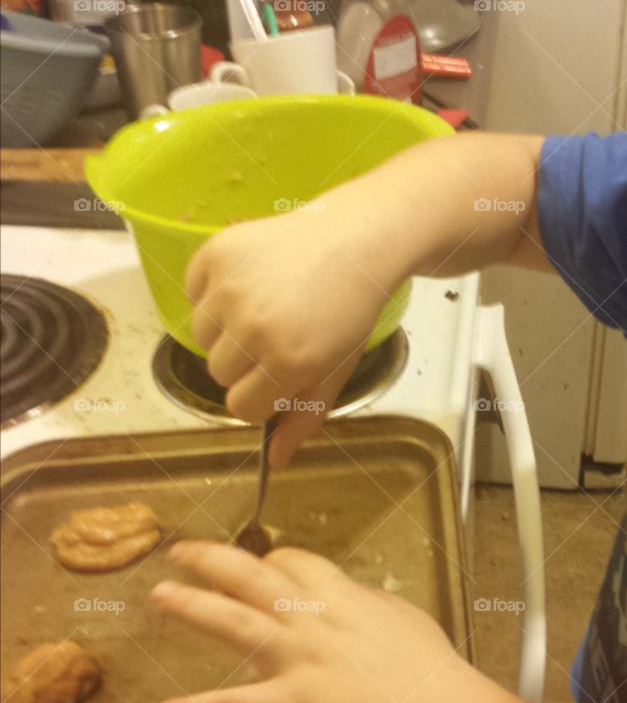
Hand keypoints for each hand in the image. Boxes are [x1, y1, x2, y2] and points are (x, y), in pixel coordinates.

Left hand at [150, 542, 471, 702]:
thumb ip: (369, 605)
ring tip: (160, 594)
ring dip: (192, 607)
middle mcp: (311, 621)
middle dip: (212, 560)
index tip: (259, 559)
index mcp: (342, 597)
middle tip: (180, 552)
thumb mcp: (404, 618)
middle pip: (252, 577)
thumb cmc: (434, 671)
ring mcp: (297, 661)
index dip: (270, 559)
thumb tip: (355, 599)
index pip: (294, 564)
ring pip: (234, 623)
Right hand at [185, 199, 406, 467]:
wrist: (356, 240)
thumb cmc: (349, 310)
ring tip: (265, 305)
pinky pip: (193, 292)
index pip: (241, 407)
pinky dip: (212, 291)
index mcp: (288, 363)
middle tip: (278, 334)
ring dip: (225, 328)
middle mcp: (253, 328)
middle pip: (219, 373)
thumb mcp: (336, 369)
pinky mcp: (215, 254)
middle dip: (245, 363)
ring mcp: (230, 288)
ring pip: (201, 335)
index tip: (280, 375)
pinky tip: (251, 279)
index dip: (261, 395)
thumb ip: (304, 417)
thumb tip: (275, 462)